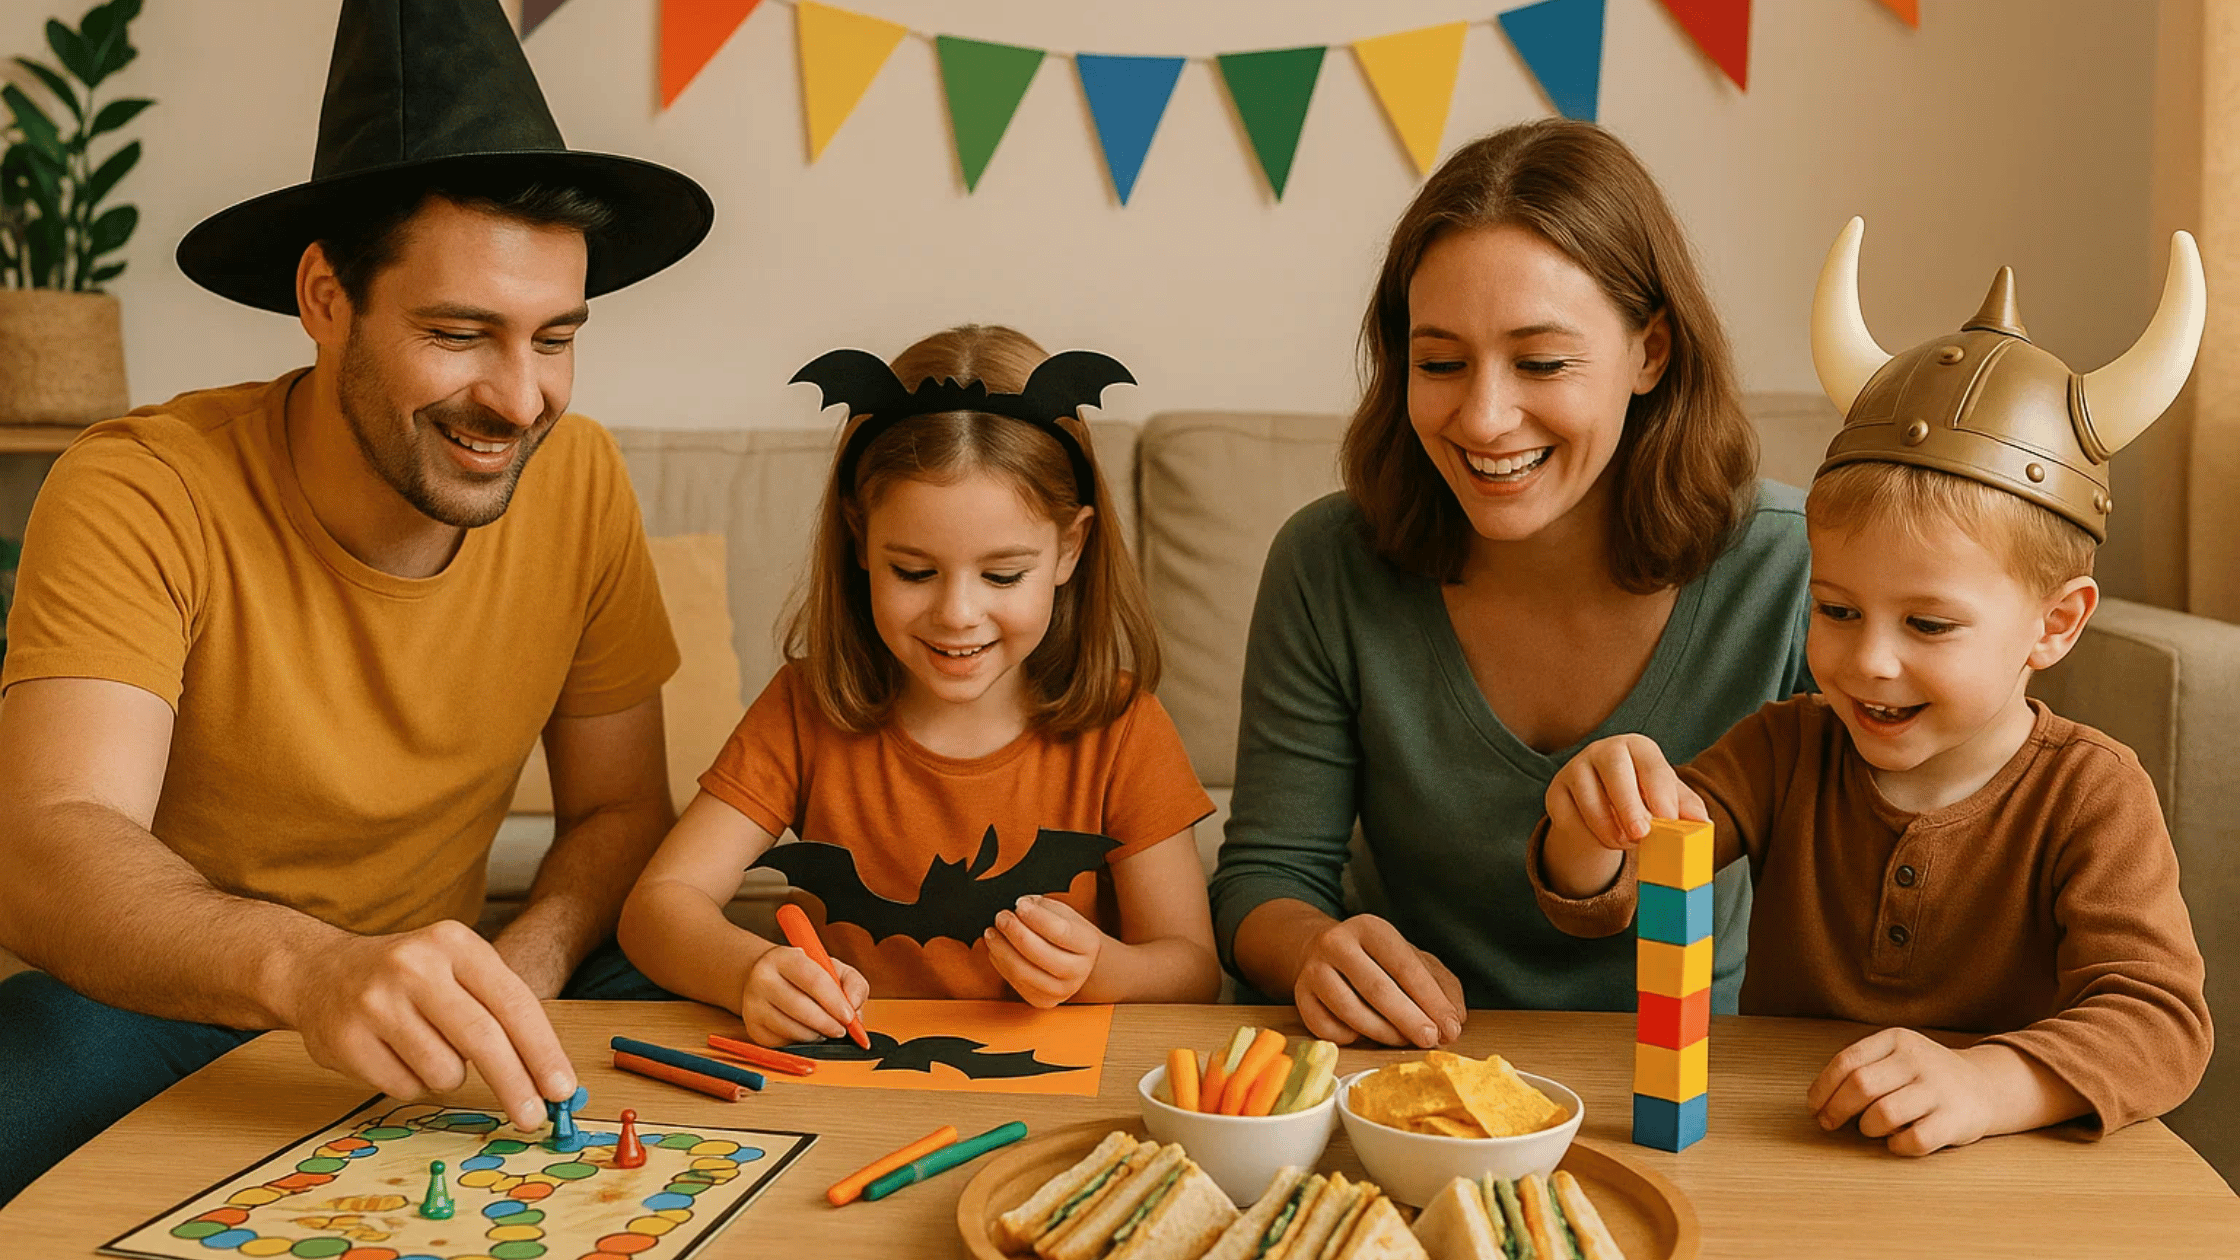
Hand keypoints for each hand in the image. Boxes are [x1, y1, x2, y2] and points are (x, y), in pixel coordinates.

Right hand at [278, 919, 576, 1132]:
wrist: (319, 971)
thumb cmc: (410, 978)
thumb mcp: (458, 969)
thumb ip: (501, 1010)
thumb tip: (550, 1078)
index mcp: (454, 943)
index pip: (513, 1002)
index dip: (542, 1051)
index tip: (562, 1089)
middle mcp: (414, 966)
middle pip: (483, 1038)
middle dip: (516, 1084)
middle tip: (535, 1117)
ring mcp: (375, 1002)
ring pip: (445, 1071)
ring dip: (450, 1076)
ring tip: (427, 1048)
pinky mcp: (345, 1039)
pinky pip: (405, 1087)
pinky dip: (413, 1083)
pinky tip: (394, 1055)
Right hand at [739, 941, 868, 1045]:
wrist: (764, 979)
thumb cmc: (803, 975)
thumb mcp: (831, 968)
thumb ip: (853, 982)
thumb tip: (855, 1006)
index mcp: (784, 958)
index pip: (813, 980)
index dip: (835, 1001)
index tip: (849, 1016)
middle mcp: (763, 979)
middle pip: (801, 1007)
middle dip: (828, 1024)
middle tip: (842, 1030)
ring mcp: (753, 1005)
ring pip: (792, 1029)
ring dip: (816, 1035)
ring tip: (826, 1029)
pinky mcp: (753, 1029)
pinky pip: (784, 1043)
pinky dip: (802, 1042)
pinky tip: (807, 1032)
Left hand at [985, 895, 1101, 1007]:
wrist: (1077, 963)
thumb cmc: (1067, 935)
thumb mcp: (1063, 914)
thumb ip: (1043, 907)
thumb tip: (1022, 906)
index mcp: (1088, 944)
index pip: (1060, 931)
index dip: (1036, 917)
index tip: (1019, 904)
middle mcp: (1078, 971)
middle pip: (1040, 953)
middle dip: (1015, 932)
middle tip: (1001, 917)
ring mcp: (1061, 990)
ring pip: (1024, 972)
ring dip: (1001, 950)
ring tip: (991, 933)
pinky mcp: (1042, 1000)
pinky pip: (1015, 983)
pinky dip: (1000, 964)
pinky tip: (996, 949)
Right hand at [1292, 913, 1463, 1047]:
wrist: (1323, 952)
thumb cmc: (1378, 960)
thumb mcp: (1415, 960)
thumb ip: (1441, 986)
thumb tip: (1454, 1021)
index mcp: (1370, 928)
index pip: (1404, 966)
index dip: (1430, 1000)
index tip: (1450, 1027)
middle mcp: (1337, 943)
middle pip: (1376, 988)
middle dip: (1409, 1019)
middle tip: (1430, 1040)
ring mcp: (1314, 970)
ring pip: (1350, 1011)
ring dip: (1383, 1033)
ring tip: (1402, 1039)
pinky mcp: (1300, 996)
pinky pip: (1326, 1028)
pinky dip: (1349, 1037)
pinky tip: (1363, 1032)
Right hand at [1547, 733, 1706, 850]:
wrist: (1605, 803)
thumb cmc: (1643, 795)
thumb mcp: (1668, 798)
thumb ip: (1687, 808)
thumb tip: (1702, 823)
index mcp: (1637, 747)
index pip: (1651, 766)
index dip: (1661, 794)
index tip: (1668, 821)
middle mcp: (1604, 750)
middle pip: (1614, 771)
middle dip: (1628, 806)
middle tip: (1641, 835)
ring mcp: (1575, 768)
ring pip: (1588, 799)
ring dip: (1609, 829)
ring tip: (1626, 843)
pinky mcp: (1555, 791)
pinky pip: (1568, 816)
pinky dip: (1586, 834)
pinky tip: (1602, 836)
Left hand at [1806, 1028, 1997, 1156]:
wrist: (1984, 1087)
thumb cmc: (1922, 1076)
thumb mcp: (1894, 1055)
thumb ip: (1861, 1067)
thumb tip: (1818, 1100)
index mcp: (1896, 1040)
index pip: (1847, 1061)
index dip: (1823, 1088)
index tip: (1814, 1107)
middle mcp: (1917, 1060)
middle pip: (1860, 1086)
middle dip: (1836, 1110)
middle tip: (1829, 1124)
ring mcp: (1938, 1089)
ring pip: (1883, 1114)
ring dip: (1867, 1128)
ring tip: (1870, 1128)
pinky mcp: (1955, 1120)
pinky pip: (1913, 1141)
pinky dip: (1896, 1146)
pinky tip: (1896, 1141)